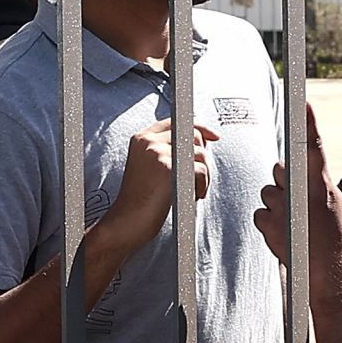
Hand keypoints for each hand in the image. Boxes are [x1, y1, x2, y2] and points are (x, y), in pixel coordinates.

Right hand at [99, 118, 219, 251]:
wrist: (127, 221)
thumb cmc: (141, 200)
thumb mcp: (149, 167)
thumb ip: (168, 150)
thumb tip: (203, 142)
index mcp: (142, 138)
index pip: (177, 121)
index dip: (199, 127)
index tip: (214, 137)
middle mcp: (148, 141)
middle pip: (193, 135)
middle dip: (203, 157)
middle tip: (199, 179)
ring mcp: (158, 152)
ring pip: (200, 155)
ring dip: (204, 176)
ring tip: (194, 192)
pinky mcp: (168, 168)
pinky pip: (201, 171)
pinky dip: (202, 186)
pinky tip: (192, 196)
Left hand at [254, 103, 341, 279]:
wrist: (327, 271)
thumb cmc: (333, 237)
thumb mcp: (332, 204)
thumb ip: (314, 184)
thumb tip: (295, 172)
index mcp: (321, 184)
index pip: (313, 148)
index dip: (308, 124)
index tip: (303, 102)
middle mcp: (301, 192)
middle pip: (279, 170)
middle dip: (283, 183)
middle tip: (297, 206)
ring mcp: (283, 207)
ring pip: (268, 193)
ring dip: (276, 206)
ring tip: (293, 225)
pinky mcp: (268, 223)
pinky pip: (260, 214)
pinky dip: (268, 224)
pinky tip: (283, 235)